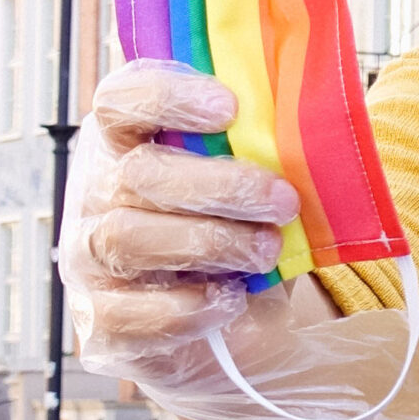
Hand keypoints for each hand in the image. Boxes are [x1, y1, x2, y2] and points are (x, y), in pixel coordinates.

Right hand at [62, 59, 418, 419]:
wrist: (234, 320)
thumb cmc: (245, 228)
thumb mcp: (265, 179)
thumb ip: (277, 143)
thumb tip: (328, 118)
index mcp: (129, 142)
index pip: (122, 100)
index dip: (168, 97)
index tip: (230, 107)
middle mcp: (96, 194)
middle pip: (138, 174)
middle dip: (220, 185)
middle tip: (284, 200)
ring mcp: (89, 259)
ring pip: (129, 238)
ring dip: (212, 243)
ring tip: (269, 251)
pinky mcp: (104, 322)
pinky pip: (131, 312)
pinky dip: (190, 306)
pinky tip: (231, 300)